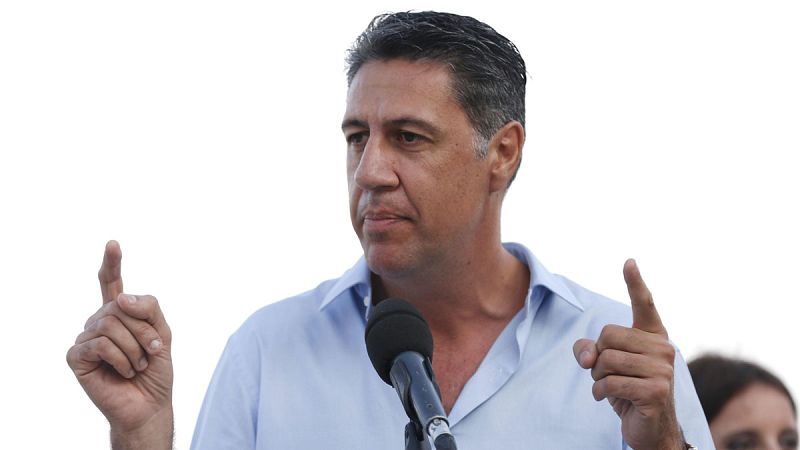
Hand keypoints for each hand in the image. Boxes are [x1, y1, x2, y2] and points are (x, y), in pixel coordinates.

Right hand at [66, 241, 172, 448]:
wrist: (149, 404)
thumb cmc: (155, 370)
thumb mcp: (162, 333)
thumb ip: (148, 309)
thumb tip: (119, 298)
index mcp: (120, 313)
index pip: (111, 283)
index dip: (112, 264)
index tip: (113, 244)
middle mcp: (99, 321)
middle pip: (120, 306)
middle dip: (144, 330)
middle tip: (154, 352)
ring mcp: (86, 338)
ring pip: (110, 323)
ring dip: (135, 347)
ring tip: (139, 365)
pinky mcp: (77, 357)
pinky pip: (99, 344)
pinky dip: (120, 358)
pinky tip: (125, 371)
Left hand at [573, 259, 681, 449]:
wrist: (649, 427)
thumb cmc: (626, 389)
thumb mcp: (604, 365)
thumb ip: (589, 350)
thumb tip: (586, 355)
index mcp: (652, 336)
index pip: (644, 304)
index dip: (635, 282)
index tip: (628, 261)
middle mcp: (663, 348)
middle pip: (607, 336)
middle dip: (598, 358)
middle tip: (608, 374)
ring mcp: (663, 370)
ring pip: (606, 360)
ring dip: (598, 378)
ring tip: (611, 387)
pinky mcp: (656, 390)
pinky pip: (610, 383)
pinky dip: (600, 393)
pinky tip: (610, 399)